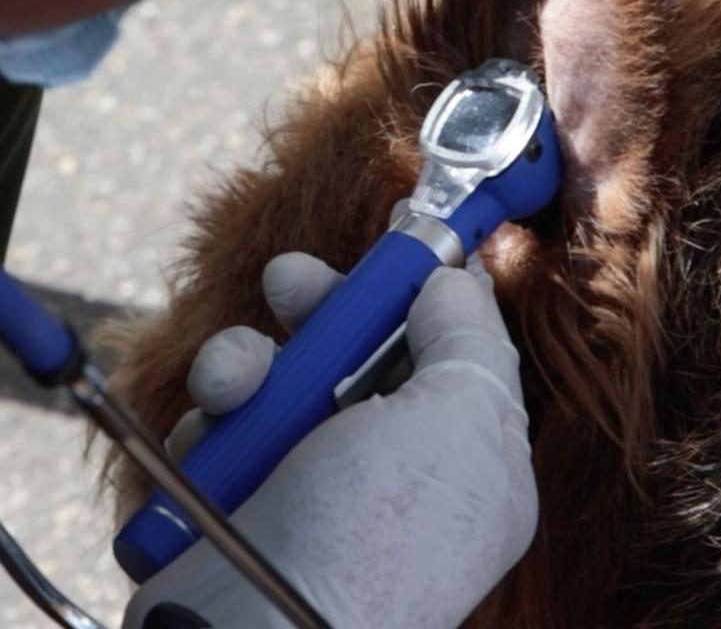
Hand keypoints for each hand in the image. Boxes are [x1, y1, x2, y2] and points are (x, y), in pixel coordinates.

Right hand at [124, 254, 537, 628]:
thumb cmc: (379, 526)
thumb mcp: (458, 414)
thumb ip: (466, 335)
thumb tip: (456, 279)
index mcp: (469, 452)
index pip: (454, 344)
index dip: (428, 286)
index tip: (402, 233)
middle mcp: (398, 464)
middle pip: (366, 348)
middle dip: (327, 306)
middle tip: (292, 279)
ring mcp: (319, 481)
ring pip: (285, 374)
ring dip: (249, 362)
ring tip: (234, 381)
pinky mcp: (246, 493)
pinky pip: (231, 420)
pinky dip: (218, 414)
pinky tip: (213, 428)